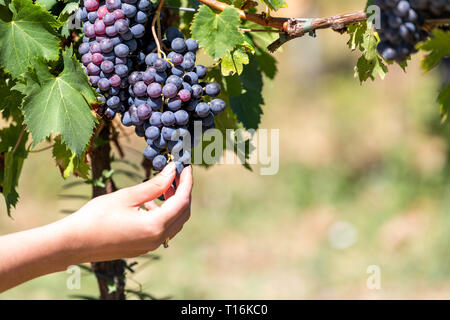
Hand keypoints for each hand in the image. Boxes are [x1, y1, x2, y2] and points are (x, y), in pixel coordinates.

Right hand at [59, 163, 192, 262]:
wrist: (73, 243)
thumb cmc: (96, 216)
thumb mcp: (127, 196)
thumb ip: (155, 185)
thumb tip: (172, 171)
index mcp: (156, 226)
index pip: (183, 200)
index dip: (187, 181)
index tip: (186, 166)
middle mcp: (157, 239)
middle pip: (183, 213)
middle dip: (182, 192)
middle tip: (175, 174)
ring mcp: (151, 246)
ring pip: (174, 222)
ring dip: (173, 203)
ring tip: (162, 185)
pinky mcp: (143, 247)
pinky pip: (162, 229)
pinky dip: (162, 214)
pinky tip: (148, 203)